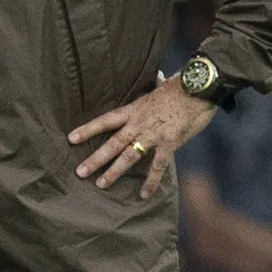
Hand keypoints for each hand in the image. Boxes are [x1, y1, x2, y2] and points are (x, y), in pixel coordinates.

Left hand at [69, 77, 215, 196]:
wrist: (200, 88)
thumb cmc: (182, 86)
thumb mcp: (162, 86)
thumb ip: (156, 87)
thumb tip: (160, 77)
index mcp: (134, 110)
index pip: (105, 120)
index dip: (87, 129)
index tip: (71, 138)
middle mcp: (138, 124)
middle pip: (112, 143)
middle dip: (95, 159)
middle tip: (80, 172)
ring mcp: (152, 136)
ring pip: (128, 157)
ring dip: (114, 171)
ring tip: (100, 184)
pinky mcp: (169, 144)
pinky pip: (157, 166)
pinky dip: (151, 182)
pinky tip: (143, 194)